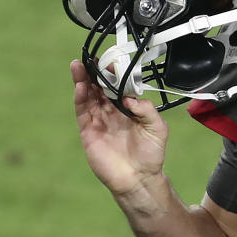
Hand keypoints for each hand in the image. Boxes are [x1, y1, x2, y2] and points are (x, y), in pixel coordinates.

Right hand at [71, 59, 168, 195]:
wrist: (139, 178)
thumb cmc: (151, 155)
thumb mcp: (157, 128)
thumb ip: (146, 109)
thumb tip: (129, 97)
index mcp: (128, 109)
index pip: (117, 87)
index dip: (113, 75)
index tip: (110, 62)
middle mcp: (112, 113)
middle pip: (99, 88)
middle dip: (93, 73)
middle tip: (89, 58)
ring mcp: (99, 121)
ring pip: (88, 97)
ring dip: (83, 81)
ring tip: (79, 66)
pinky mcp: (89, 132)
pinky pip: (83, 112)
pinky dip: (81, 98)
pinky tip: (80, 86)